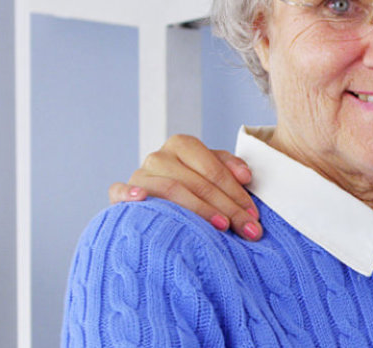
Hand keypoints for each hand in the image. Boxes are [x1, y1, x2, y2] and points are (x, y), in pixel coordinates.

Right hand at [108, 134, 261, 239]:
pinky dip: (128, 194)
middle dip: (227, 206)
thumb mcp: (214, 173)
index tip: (253, 214)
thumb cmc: (195, 189)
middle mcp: (158, 157)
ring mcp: (139, 175)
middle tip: (247, 228)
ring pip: (169, 189)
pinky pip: (119, 191)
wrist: (161, 205)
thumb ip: (230, 169)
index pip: (212, 166)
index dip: (235, 191)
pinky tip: (141, 199)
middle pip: (195, 181)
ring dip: (199, 209)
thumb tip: (245, 176)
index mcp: (182, 145)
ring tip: (222, 227)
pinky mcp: (121, 194)